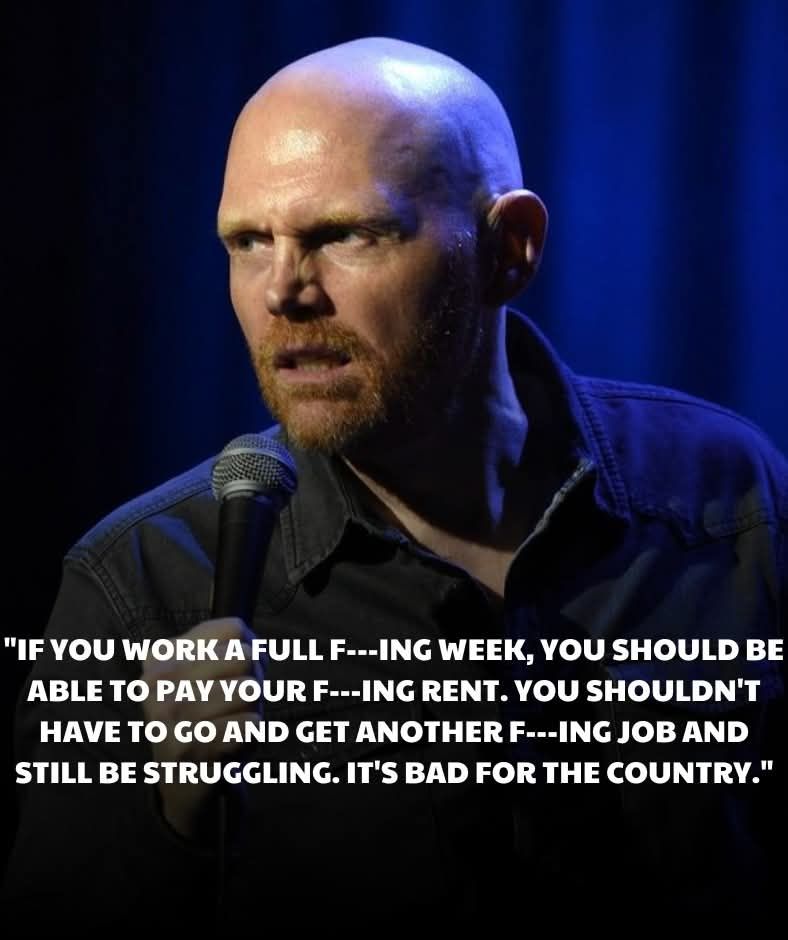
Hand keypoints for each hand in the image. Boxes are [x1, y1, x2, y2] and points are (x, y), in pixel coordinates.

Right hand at [140, 617, 261, 838]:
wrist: (183, 781)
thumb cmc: (200, 718)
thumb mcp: (202, 672)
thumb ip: (230, 646)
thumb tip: (254, 647)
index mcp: (160, 658)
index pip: (232, 629)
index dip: (249, 646)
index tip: (236, 669)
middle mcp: (160, 685)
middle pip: (244, 658)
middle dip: (253, 678)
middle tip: (238, 700)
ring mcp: (175, 719)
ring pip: (249, 690)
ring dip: (251, 708)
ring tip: (232, 721)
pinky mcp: (195, 750)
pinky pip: (251, 724)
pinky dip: (251, 735)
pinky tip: (230, 743)